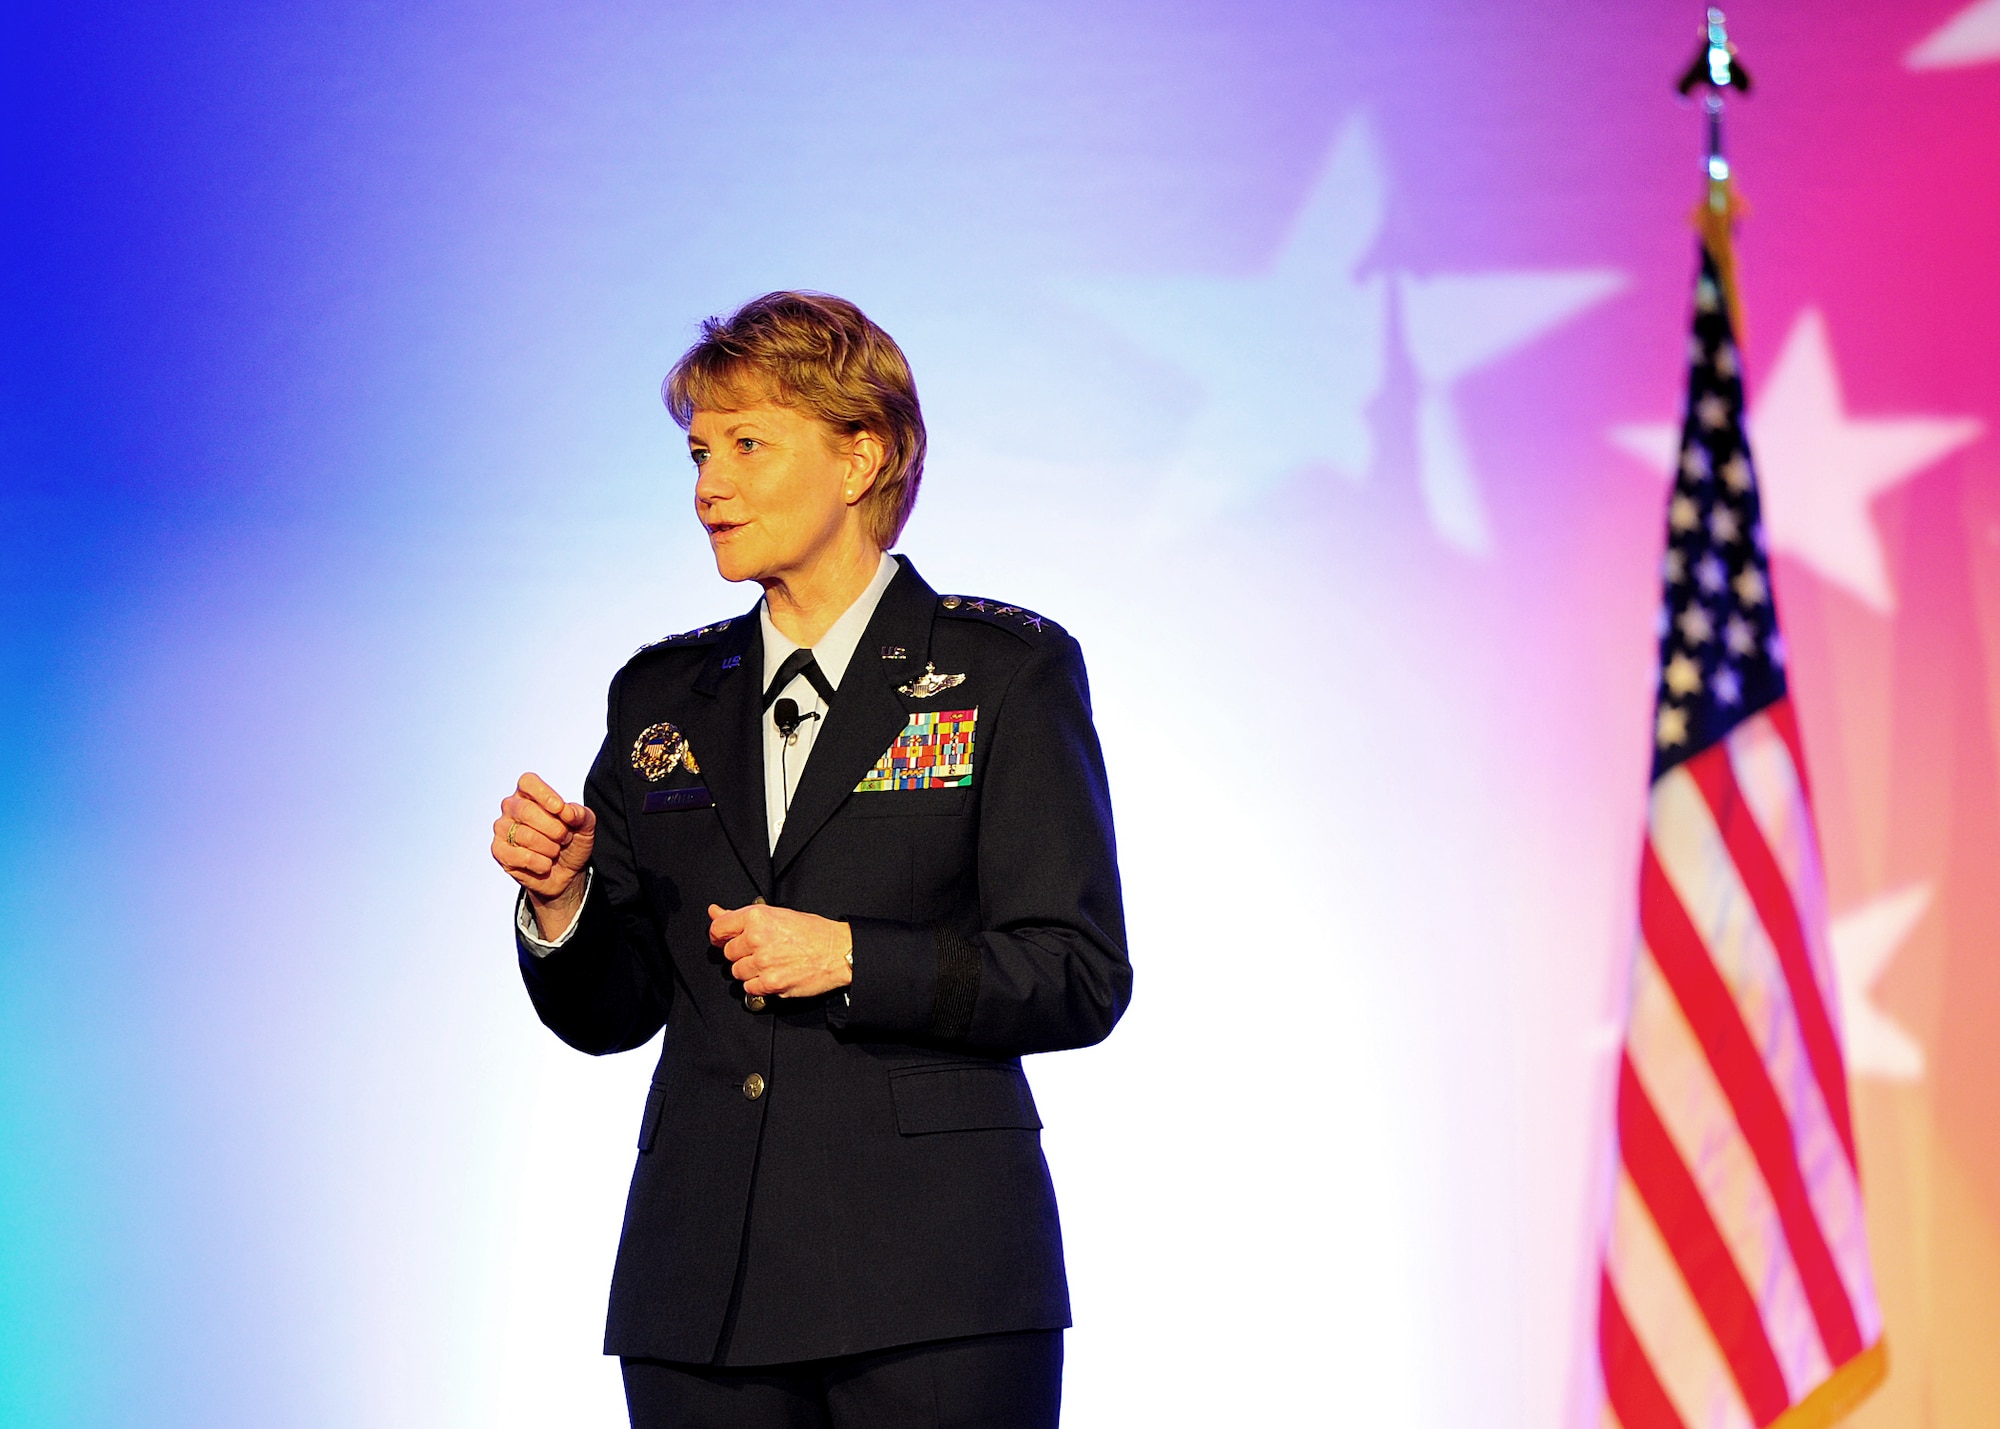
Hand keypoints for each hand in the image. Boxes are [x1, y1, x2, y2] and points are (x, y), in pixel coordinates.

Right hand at [493, 772, 595, 937]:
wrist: (566, 873)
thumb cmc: (571, 842)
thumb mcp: (585, 826)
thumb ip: (580, 814)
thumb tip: (566, 811)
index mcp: (529, 794)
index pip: (528, 782)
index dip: (545, 795)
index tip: (560, 809)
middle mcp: (511, 807)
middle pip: (526, 810)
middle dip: (554, 828)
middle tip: (565, 838)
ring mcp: (502, 828)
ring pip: (525, 835)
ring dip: (550, 848)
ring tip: (555, 851)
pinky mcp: (499, 851)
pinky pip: (519, 856)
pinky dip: (540, 863)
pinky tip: (545, 864)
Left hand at [708, 902, 852, 997]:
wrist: (839, 952)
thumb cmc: (814, 932)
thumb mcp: (777, 914)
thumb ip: (741, 916)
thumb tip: (714, 912)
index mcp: (757, 917)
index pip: (719, 928)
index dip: (719, 935)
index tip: (722, 939)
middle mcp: (757, 939)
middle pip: (728, 953)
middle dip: (741, 953)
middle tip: (761, 950)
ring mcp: (763, 963)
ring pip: (737, 972)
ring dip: (749, 971)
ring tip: (770, 963)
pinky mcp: (771, 984)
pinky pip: (749, 988)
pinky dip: (758, 985)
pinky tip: (773, 975)